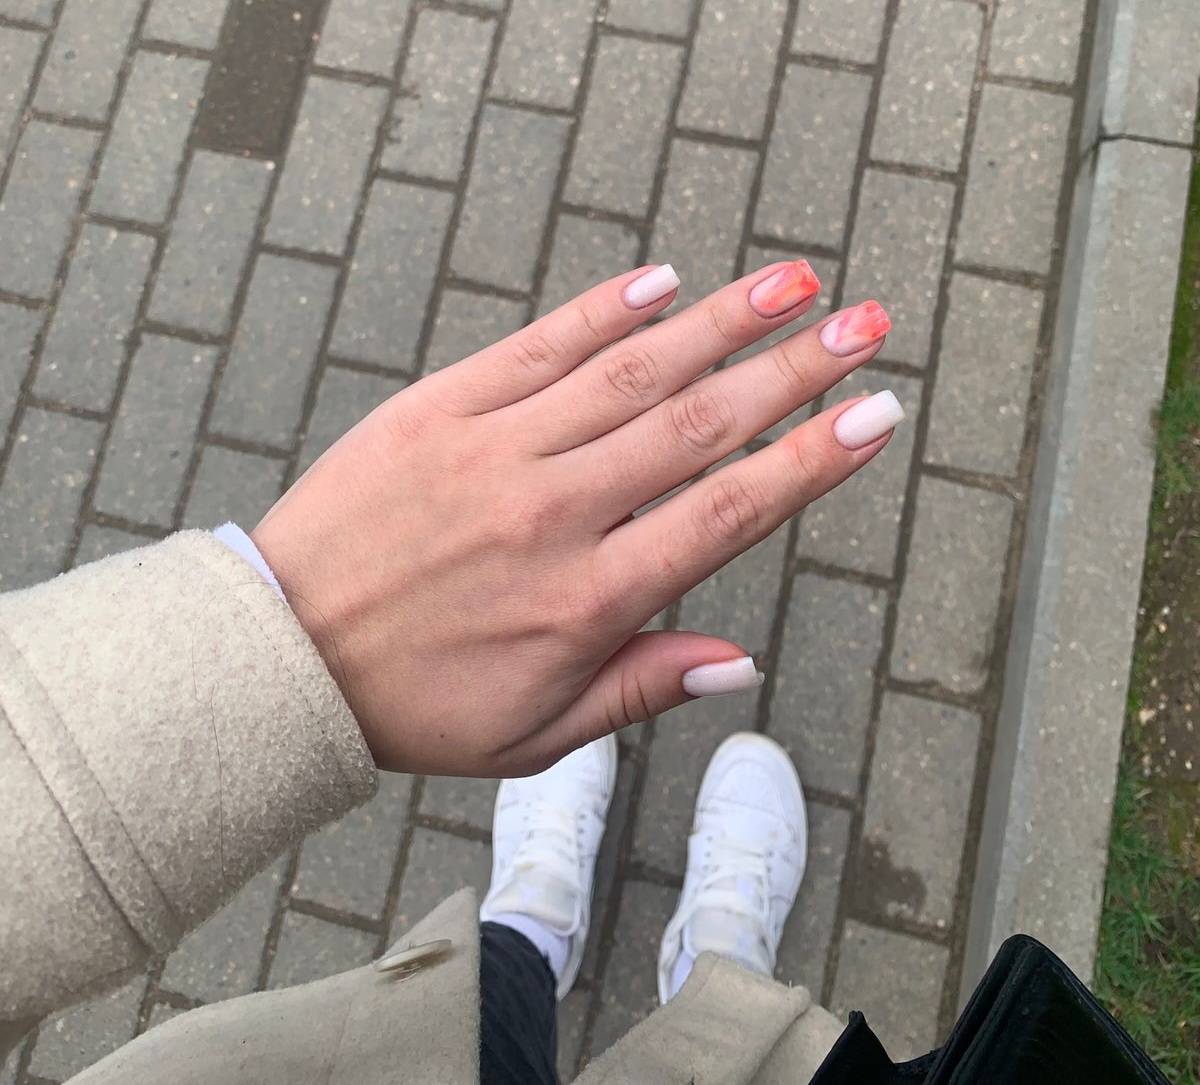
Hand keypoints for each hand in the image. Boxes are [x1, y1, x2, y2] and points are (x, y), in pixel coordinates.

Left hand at [251, 261, 899, 775]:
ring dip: (719, 324)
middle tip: (868, 325)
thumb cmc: (416, 704)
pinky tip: (665, 283)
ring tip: (793, 284)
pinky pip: (535, 349)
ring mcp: (494, 452)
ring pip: (629, 374)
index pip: (726, 516)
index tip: (875, 416)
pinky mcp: (439, 410)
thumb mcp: (537, 734)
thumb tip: (740, 661)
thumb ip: (642, 688)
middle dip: (793, 372)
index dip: (810, 462)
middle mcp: (553, 514)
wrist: (285, 655)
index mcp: (587, 600)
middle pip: (696, 428)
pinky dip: (602, 312)